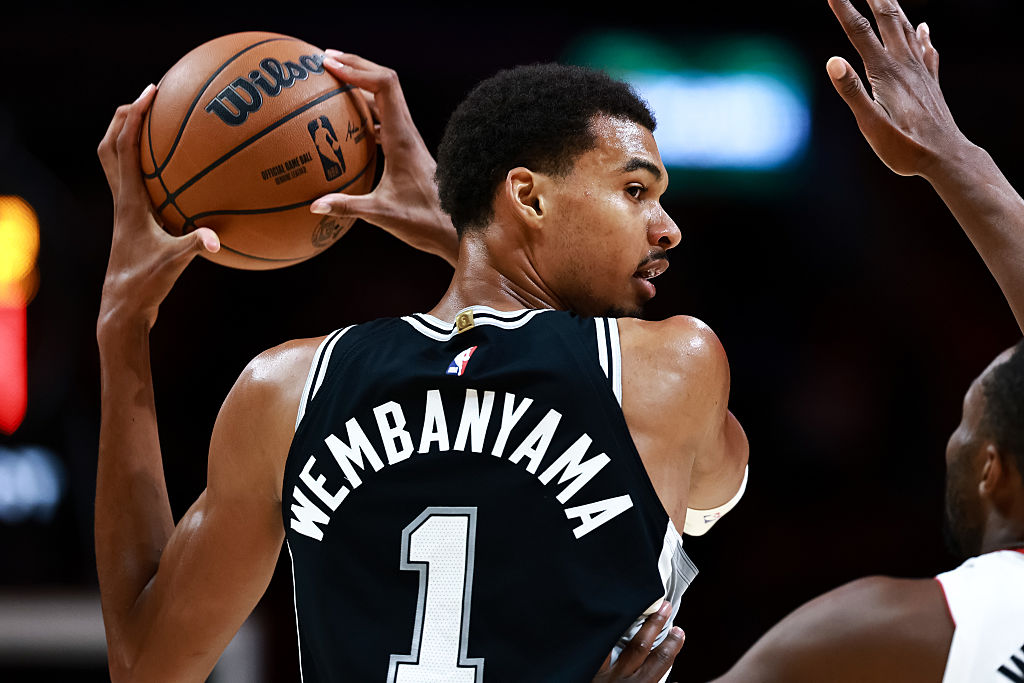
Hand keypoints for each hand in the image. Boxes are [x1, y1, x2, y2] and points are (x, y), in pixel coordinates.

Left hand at [96, 85, 218, 333]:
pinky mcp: (132, 223)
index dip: (135, 117)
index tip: (150, 93)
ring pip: (116, 164)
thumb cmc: (146, 285)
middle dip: (124, 118)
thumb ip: (194, 247)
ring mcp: (124, 211)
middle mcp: (121, 201)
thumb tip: (218, 239)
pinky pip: (136, 184)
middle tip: (147, 98)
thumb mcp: (174, 264)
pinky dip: (149, 170)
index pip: (125, 148)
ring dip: (129, 140)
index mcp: (128, 203)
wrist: (123, 307)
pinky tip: (178, 175)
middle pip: (110, 147)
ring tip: (156, 126)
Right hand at [310, 51, 457, 264]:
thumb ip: (348, 207)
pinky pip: (382, 118)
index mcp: (402, 139)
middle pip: (384, 83)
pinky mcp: (404, 149)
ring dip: (359, 84)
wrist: (453, 228)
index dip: (357, 69)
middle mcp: (406, 132)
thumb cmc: (422, 222)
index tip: (329, 64)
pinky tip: (341, 119)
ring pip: (384, 99)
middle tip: (323, 60)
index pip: (383, 87)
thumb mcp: (381, 215)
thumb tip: (314, 206)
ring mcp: (406, 139)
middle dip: (355, 65)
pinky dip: (362, 110)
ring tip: (329, 79)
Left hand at [592, 601, 684, 682]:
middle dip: (655, 625)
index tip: (678, 631)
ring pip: (616, 644)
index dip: (671, 645)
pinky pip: (594, 651)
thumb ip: (653, 681)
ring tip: (637, 607)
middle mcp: (622, 680)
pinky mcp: (587, 674)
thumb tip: (668, 678)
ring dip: (628, 625)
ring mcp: (603, 676)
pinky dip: (599, 636)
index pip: (660, 662)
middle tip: (664, 607)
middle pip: (641, 647)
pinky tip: (602, 622)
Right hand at [826, 0, 971, 178]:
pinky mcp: (930, 83)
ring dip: (895, 9)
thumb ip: (852, 91)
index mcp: (885, 73)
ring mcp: (920, 72)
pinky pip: (926, 50)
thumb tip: (833, 61)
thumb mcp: (871, 125)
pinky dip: (922, 35)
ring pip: (907, 30)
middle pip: (887, 21)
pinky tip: (923, 28)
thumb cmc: (905, 147)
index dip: (844, 10)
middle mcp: (905, 66)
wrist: (946, 157)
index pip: (859, 33)